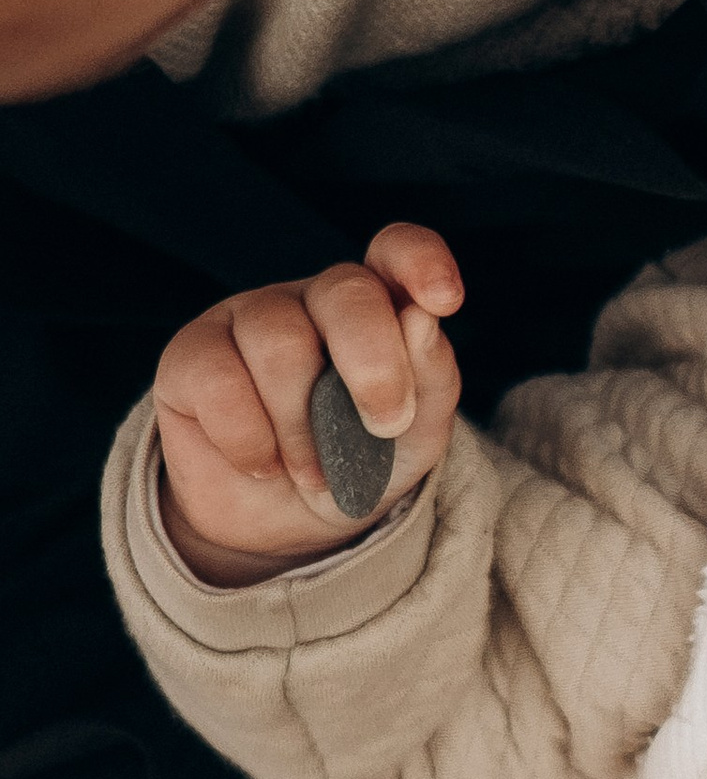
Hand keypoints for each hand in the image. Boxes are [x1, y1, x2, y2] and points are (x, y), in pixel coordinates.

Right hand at [154, 222, 465, 582]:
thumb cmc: (360, 469)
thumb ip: (430, 378)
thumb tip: (423, 320)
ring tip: (314, 471)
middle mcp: (311, 300)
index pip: (396, 251)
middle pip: (344, 292)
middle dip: (374, 366)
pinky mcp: (190, 355)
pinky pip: (218, 380)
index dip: (420, 261)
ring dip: (306, 426)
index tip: (445, 301)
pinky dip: (250, 439)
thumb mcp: (414, 437)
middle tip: (385, 426)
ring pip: (280, 341)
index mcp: (378, 306)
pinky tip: (261, 463)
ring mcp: (246, 319)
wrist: (284, 528)